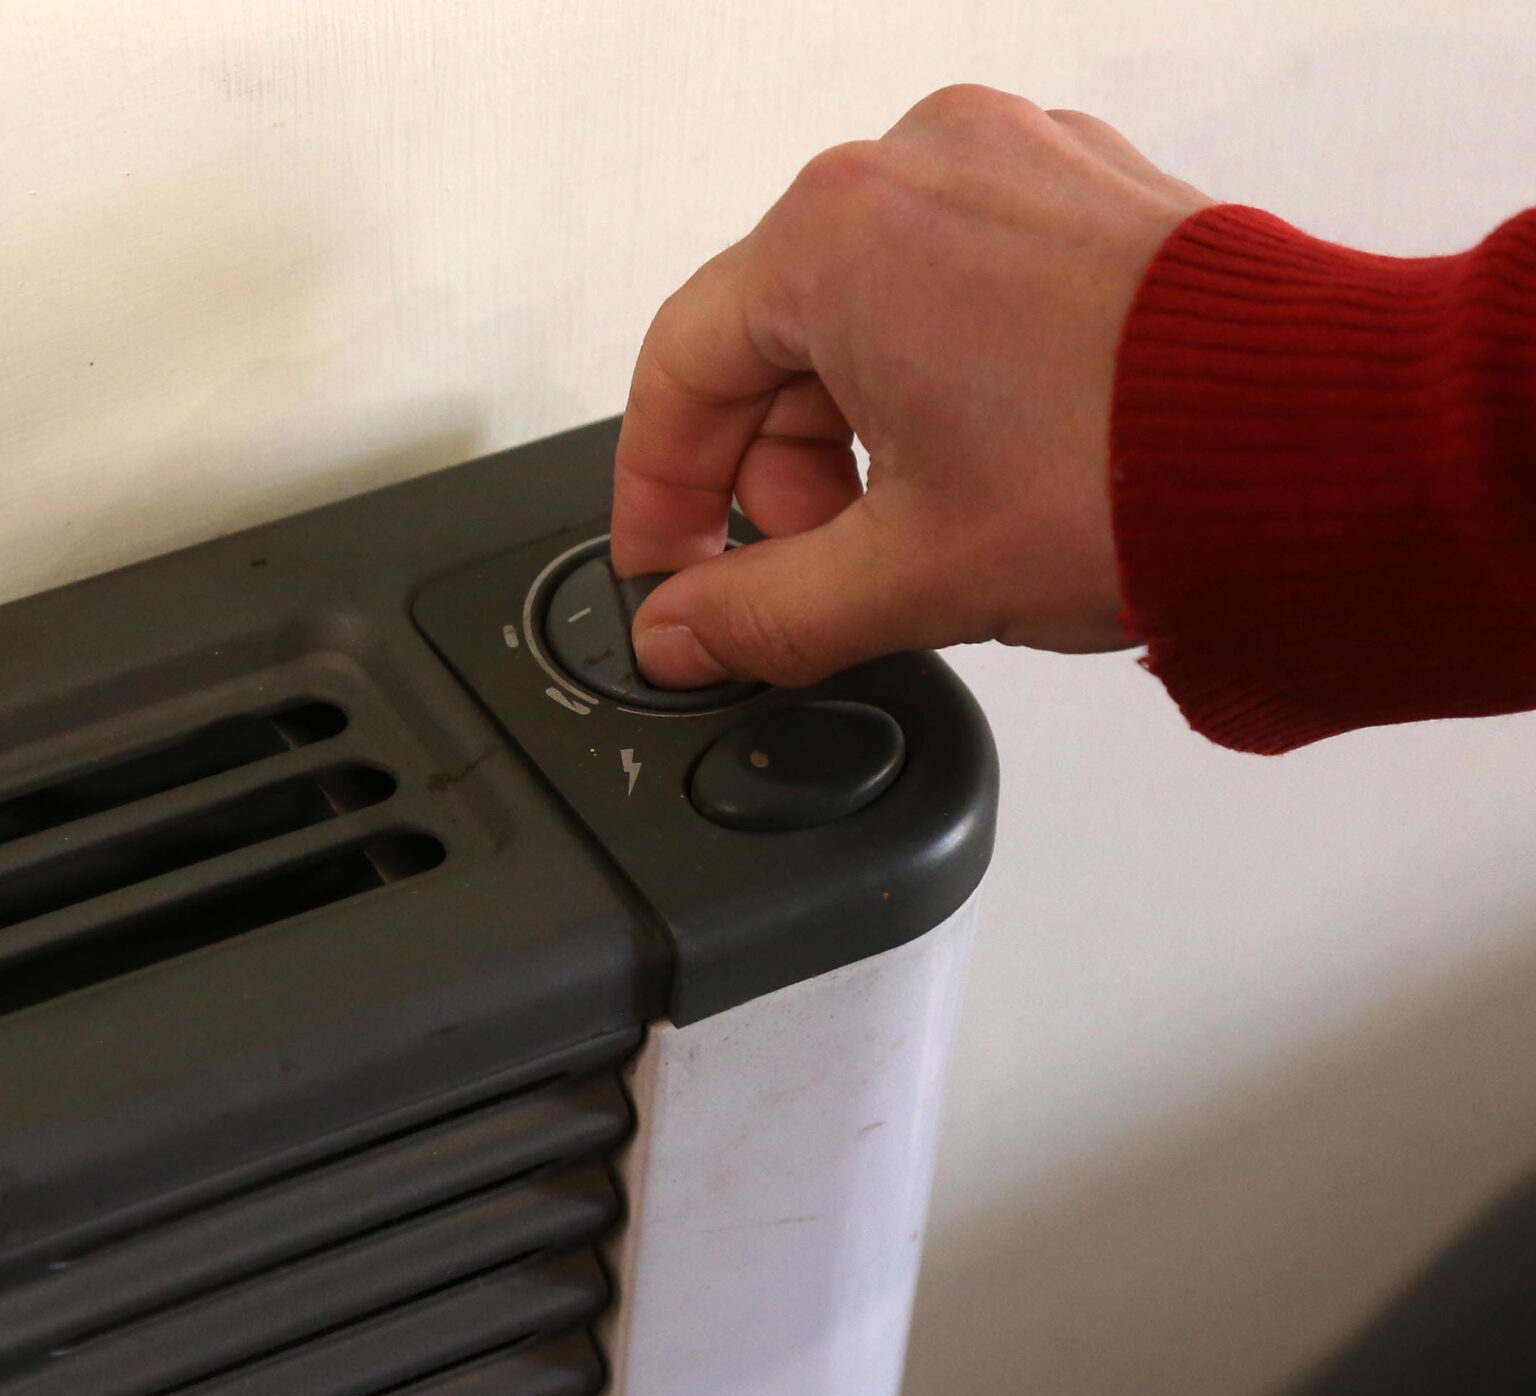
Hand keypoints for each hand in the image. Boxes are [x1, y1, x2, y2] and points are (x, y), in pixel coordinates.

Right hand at [612, 85, 1214, 687]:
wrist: (1334, 447)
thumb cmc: (1140, 473)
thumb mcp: (904, 576)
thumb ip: (759, 614)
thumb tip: (685, 634)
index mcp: (836, 235)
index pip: (681, 369)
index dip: (660, 494)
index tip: (670, 568)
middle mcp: (913, 166)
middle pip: (777, 337)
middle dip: (782, 474)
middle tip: (819, 573)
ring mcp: (1008, 162)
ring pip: (869, 309)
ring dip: (863, 430)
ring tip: (921, 529)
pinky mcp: (1083, 186)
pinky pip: (958, 279)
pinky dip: (943, 372)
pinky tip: (984, 464)